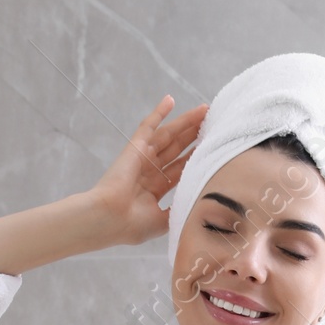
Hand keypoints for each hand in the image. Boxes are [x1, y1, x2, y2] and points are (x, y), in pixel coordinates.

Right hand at [85, 95, 208, 247]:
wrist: (110, 219)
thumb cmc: (132, 225)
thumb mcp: (163, 221)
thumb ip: (179, 210)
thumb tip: (198, 204)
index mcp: (155, 188)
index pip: (181, 167)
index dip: (196, 156)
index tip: (214, 147)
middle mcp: (150, 170)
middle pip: (178, 148)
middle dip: (195, 135)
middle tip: (213, 121)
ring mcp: (142, 157)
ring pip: (169, 135)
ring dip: (186, 122)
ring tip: (204, 110)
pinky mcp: (135, 147)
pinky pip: (148, 125)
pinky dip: (158, 112)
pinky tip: (170, 99)